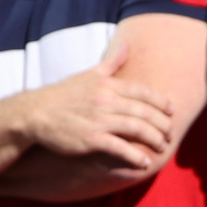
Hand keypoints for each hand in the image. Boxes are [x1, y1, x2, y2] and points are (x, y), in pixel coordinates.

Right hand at [18, 42, 174, 177]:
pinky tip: (145, 163)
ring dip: (154, 139)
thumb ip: (111, 61)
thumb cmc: (63, 95)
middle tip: (171, 134)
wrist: (35, 114)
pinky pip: (120, 148)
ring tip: (162, 147)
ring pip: (137, 128)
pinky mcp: (90, 138)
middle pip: (145, 112)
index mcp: (107, 84)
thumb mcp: (88, 74)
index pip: (143, 92)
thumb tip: (128, 44)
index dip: (162, 103)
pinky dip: (135, 156)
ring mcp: (98, 119)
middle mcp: (106, 100)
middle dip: (162, 124)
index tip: (172, 112)